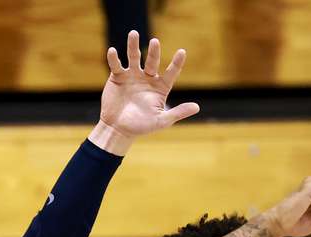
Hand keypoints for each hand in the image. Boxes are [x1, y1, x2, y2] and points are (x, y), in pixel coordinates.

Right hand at [92, 31, 199, 154]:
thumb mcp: (162, 121)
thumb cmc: (141, 126)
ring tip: (133, 33)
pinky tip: (113, 51)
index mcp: (160, 86)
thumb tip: (197, 107)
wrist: (118, 129)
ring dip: (133, 46)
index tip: (182, 52)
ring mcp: (133, 76)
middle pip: (152, 61)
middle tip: (155, 42)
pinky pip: (116, 65)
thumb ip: (178, 113)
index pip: (171, 72)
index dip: (176, 63)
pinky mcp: (118, 77)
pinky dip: (114, 58)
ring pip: (134, 57)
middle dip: (154, 52)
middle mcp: (148, 78)